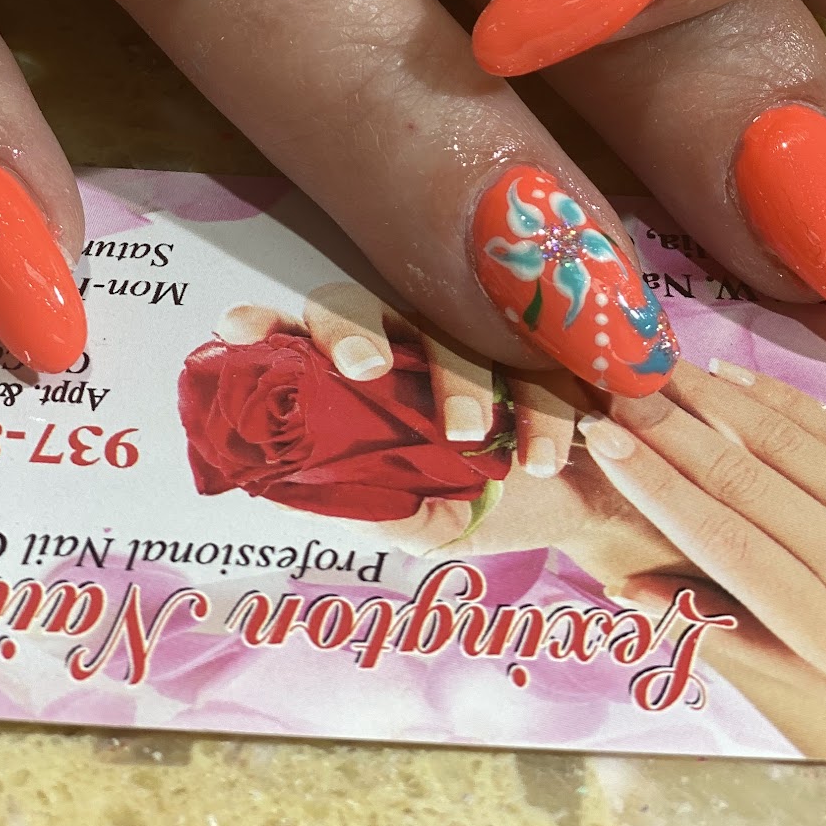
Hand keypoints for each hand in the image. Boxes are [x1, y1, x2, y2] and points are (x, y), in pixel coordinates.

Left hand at [212, 282, 605, 554]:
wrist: (585, 507)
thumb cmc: (483, 507)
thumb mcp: (421, 520)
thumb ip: (367, 502)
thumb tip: (292, 489)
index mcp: (360, 384)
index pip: (299, 336)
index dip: (266, 325)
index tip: (240, 328)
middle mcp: (405, 346)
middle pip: (358, 305)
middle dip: (354, 329)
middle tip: (363, 369)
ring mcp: (469, 338)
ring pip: (447, 329)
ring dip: (459, 381)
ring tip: (473, 438)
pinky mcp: (539, 347)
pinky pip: (532, 358)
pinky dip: (537, 411)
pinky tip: (541, 460)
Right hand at [581, 361, 825, 762]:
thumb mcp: (813, 679)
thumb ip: (720, 628)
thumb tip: (625, 587)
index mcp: (821, 620)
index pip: (719, 537)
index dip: (654, 484)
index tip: (601, 440)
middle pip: (740, 477)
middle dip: (665, 426)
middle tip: (609, 386)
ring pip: (781, 439)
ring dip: (709, 397)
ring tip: (654, 370)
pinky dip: (775, 397)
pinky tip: (729, 376)